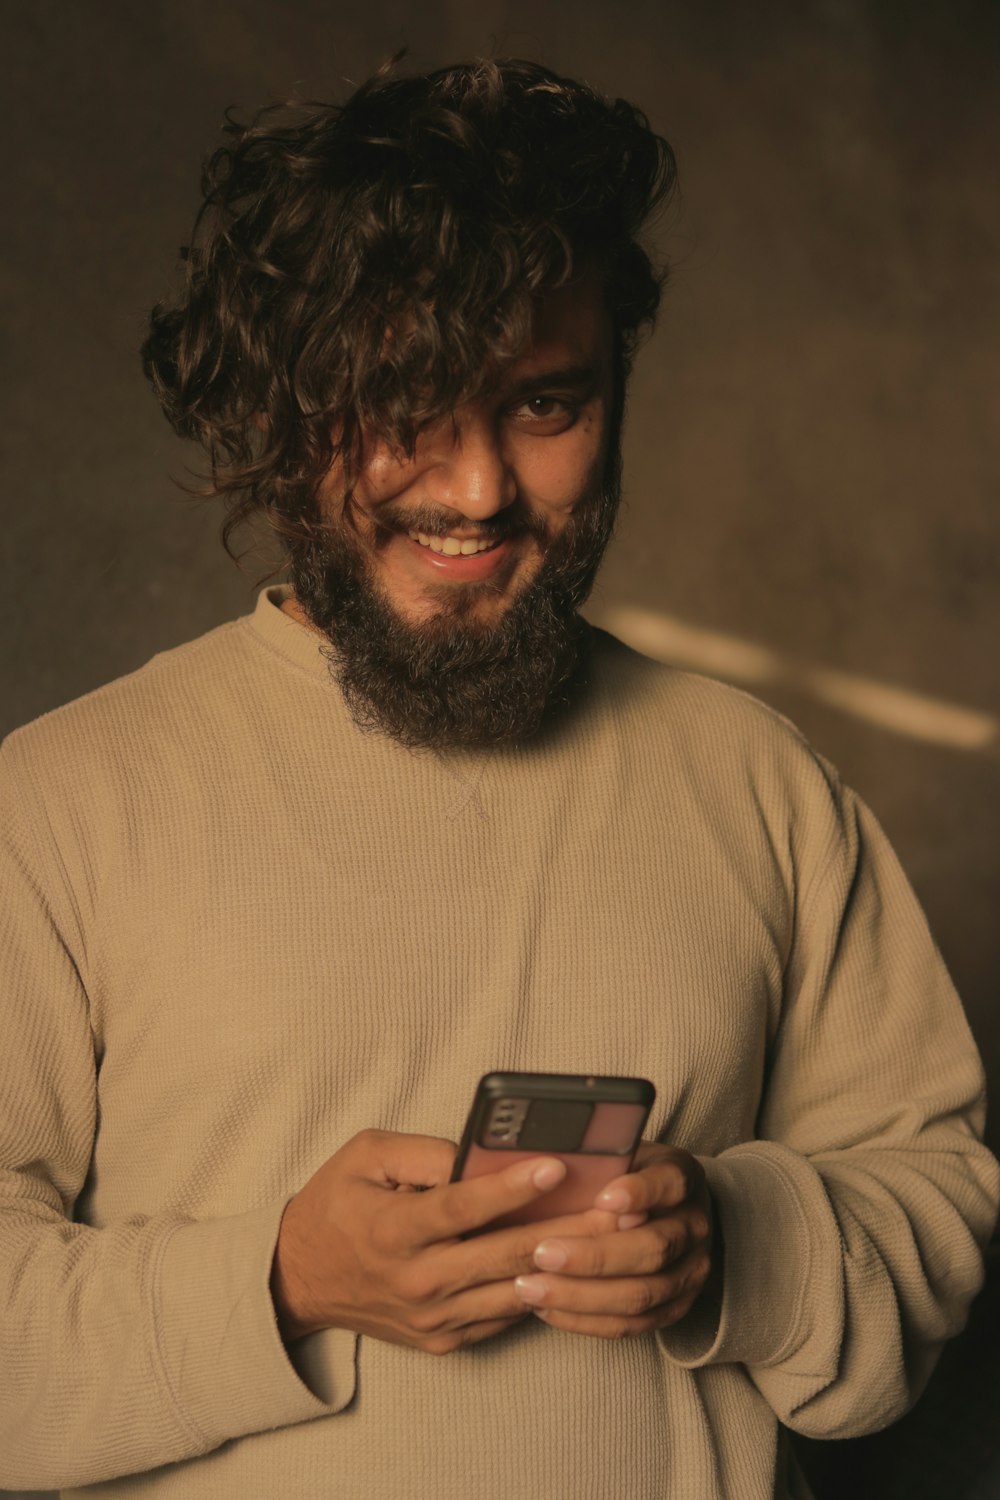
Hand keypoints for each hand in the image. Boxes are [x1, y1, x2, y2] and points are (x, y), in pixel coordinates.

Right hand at [270, 1129, 619, 1353]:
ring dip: (565, 1265)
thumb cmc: (336, 1205)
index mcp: (394, 1230)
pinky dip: (538, 1290)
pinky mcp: (444, 1340)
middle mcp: (416, 1280)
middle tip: (615, 1209)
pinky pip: (502, 1315)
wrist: (301, 1281)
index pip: (462, 1208)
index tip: (555, 1167)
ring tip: (612, 1238)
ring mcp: (433, 1317)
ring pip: (513, 1290)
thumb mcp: (364, 1158)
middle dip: (566, 1230)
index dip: (511, 1188)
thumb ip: (422, 1152)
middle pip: (504, 1254)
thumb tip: (480, 1152)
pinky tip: (575, 1268)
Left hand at [511, 1142, 715, 1337]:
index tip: (602, 1198)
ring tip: (530, 1287)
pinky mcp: (675, 1309)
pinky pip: (632, 1325)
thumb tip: (540, 1157)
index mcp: (682, 1177)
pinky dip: (586, 1320)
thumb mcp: (620, 1153)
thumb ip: (596, 1158)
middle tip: (541, 1252)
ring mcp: (690, 1272)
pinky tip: (546, 1308)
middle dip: (594, 1256)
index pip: (670, 1183)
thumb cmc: (624, 1176)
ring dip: (581, 1295)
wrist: (666, 1213)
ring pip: (640, 1294)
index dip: (640, 1192)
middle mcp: (694, 1226)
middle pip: (653, 1248)